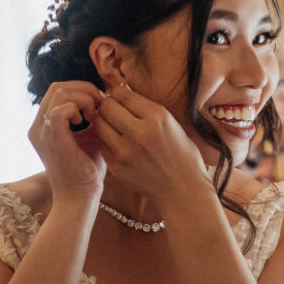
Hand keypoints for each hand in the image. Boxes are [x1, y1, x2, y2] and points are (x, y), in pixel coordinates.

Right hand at [28, 81, 104, 203]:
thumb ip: (91, 118)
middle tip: (99, 106)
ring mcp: (42, 133)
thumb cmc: (86, 171)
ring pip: (59, 93)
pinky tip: (87, 123)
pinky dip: (78, 109)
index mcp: (43, 126)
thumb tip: (105, 99)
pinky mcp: (52, 139)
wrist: (80, 198)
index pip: (57, 91)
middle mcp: (37, 127)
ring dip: (83, 98)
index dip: (80, 90)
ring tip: (93, 116)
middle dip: (83, 90)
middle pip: (56, 87)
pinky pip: (60, 110)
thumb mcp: (89, 138)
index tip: (98, 104)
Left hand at [92, 80, 209, 208]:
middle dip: (108, 106)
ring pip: (99, 125)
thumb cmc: (182, 155)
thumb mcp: (172, 124)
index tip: (120, 98)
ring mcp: (126, 151)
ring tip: (115, 127)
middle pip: (107, 107)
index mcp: (158, 117)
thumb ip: (147, 109)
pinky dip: (108, 143)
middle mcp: (140, 132)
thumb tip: (122, 93)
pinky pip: (102, 145)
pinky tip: (120, 146)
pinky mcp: (117, 167)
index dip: (118, 93)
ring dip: (104, 123)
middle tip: (113, 111)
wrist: (183, 190)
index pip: (123, 94)